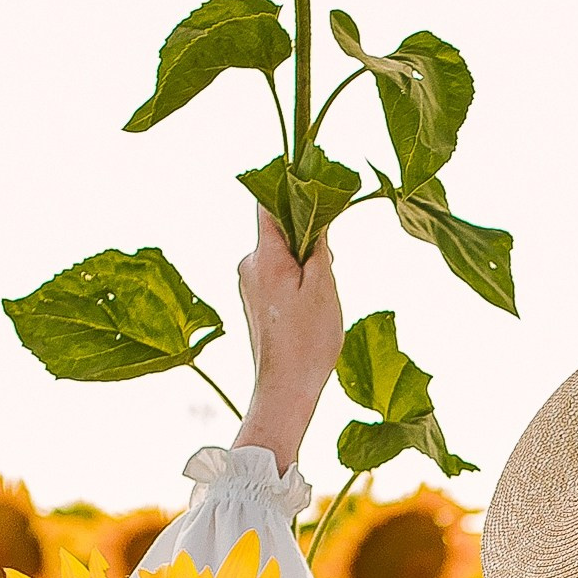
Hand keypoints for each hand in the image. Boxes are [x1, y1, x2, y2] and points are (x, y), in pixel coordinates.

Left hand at [233, 211, 344, 472]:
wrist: (284, 389)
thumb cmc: (307, 341)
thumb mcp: (323, 285)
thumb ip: (318, 244)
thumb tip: (317, 209)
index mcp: (264, 255)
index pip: (268, 202)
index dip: (290, 189)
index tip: (316, 188)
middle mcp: (248, 263)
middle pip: (279, 227)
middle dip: (307, 235)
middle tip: (329, 265)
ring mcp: (248, 282)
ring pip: (281, 252)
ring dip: (304, 261)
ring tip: (320, 293)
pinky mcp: (253, 299)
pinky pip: (277, 273)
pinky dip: (296, 279)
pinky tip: (310, 305)